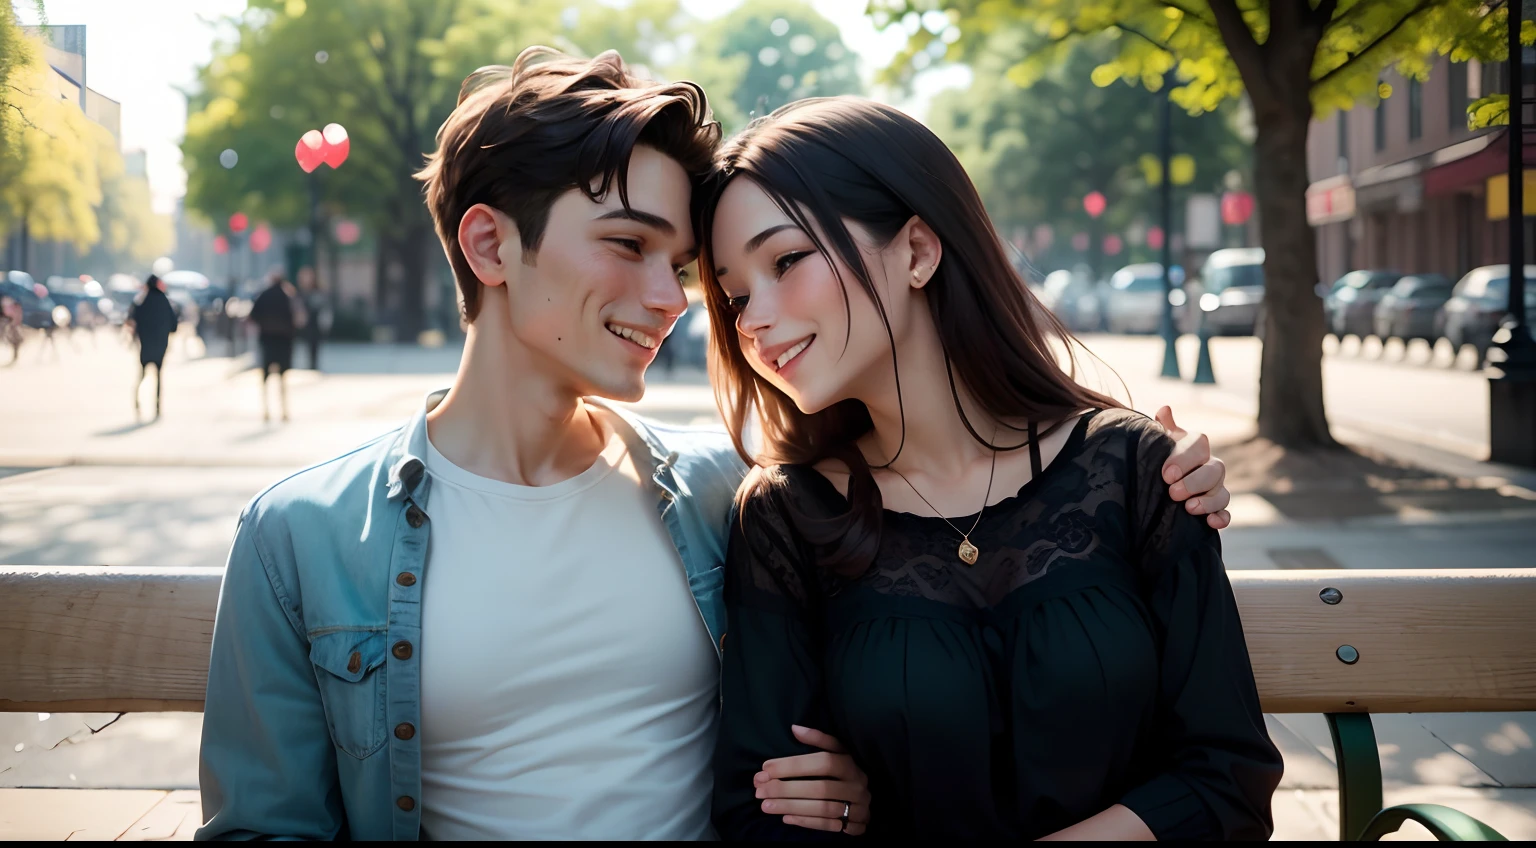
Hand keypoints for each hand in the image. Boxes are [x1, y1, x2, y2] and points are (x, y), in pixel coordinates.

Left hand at [755, 724, 870, 834]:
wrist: (865, 797)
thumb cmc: (843, 770)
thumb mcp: (836, 751)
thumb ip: (818, 739)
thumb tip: (794, 728)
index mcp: (851, 763)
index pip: (823, 762)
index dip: (794, 765)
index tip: (766, 768)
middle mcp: (857, 784)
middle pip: (821, 788)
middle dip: (786, 790)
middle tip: (760, 790)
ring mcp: (859, 807)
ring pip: (823, 809)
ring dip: (792, 807)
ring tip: (766, 806)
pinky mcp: (858, 825)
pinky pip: (830, 826)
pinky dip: (806, 822)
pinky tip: (785, 818)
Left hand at [1154, 406, 1230, 529]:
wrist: (1160, 482)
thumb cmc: (1160, 458)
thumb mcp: (1159, 443)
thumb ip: (1162, 428)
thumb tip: (1164, 409)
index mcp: (1195, 447)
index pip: (1199, 444)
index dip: (1185, 458)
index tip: (1167, 473)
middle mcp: (1210, 465)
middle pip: (1214, 470)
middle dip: (1195, 482)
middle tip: (1173, 492)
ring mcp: (1216, 487)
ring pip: (1223, 493)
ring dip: (1208, 501)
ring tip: (1189, 508)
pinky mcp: (1217, 508)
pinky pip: (1226, 512)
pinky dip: (1222, 517)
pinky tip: (1212, 522)